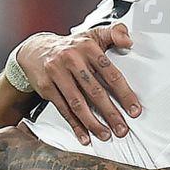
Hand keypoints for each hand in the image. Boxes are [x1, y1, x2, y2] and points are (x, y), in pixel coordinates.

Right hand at [17, 22, 140, 145]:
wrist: (35, 49)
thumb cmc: (71, 47)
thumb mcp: (92, 34)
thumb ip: (114, 33)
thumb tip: (129, 40)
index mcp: (87, 47)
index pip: (110, 73)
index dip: (124, 93)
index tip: (134, 110)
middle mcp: (71, 59)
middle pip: (95, 91)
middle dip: (110, 113)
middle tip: (122, 129)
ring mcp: (57, 73)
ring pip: (78, 103)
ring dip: (93, 123)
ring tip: (105, 135)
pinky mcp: (46, 87)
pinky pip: (63, 109)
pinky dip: (75, 125)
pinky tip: (85, 136)